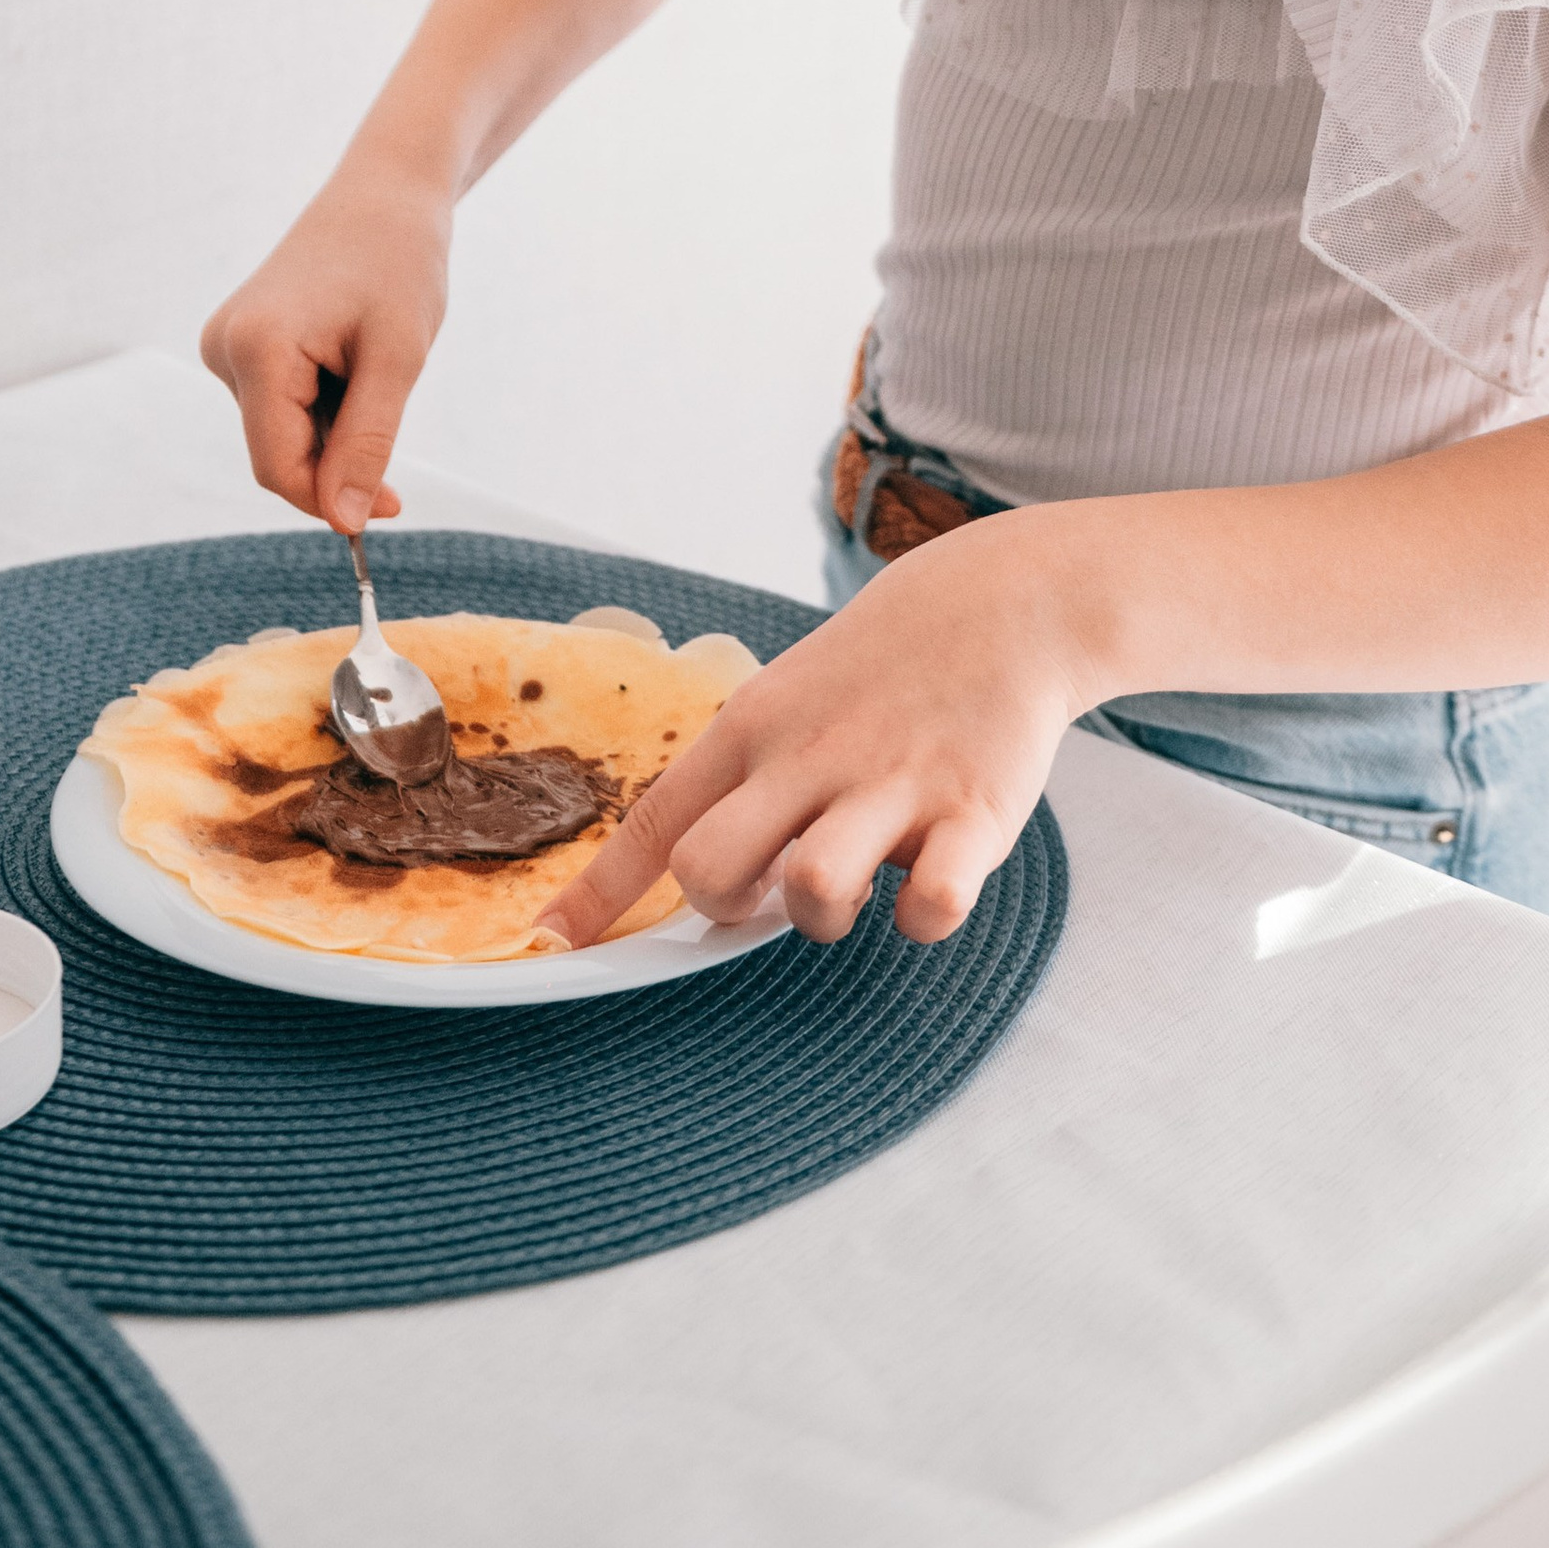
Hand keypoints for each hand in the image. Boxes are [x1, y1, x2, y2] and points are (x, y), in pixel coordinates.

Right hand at [200, 161, 452, 533]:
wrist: (386, 194)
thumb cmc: (399, 262)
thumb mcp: (397, 359)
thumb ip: (367, 443)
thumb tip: (345, 522)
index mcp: (255, 348)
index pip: (279, 467)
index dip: (331, 500)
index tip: (392, 507)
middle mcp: (224, 348)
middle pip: (279, 453)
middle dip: (338, 461)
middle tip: (397, 430)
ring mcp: (226, 345)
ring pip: (282, 433)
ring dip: (334, 429)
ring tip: (372, 367)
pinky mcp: (239, 344)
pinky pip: (280, 405)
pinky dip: (323, 406)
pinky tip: (350, 361)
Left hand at [532, 520, 1086, 949]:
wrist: (997, 603)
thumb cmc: (874, 673)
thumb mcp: (786, 702)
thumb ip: (742, 783)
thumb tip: (689, 879)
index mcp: (753, 729)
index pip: (655, 818)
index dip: (599, 892)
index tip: (551, 943)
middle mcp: (810, 757)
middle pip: (711, 870)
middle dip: (725, 904)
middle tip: (771, 884)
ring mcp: (891, 785)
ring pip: (813, 894)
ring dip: (824, 917)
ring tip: (859, 879)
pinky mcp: (974, 812)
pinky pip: (933, 907)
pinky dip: (922, 919)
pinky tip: (929, 884)